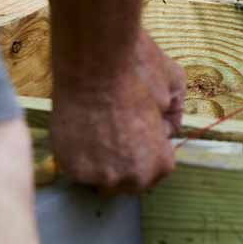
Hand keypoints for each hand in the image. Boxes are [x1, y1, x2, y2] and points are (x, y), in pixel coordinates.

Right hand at [50, 30, 184, 192]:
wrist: (95, 63)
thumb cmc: (139, 74)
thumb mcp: (174, 90)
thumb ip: (174, 117)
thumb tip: (167, 129)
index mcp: (159, 165)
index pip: (155, 171)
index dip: (148, 149)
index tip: (139, 132)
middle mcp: (129, 178)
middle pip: (128, 180)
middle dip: (126, 160)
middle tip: (117, 133)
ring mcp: (96, 174)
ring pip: (100, 176)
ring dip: (101, 160)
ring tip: (99, 130)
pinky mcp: (68, 165)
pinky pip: (76, 167)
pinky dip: (79, 153)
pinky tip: (84, 131)